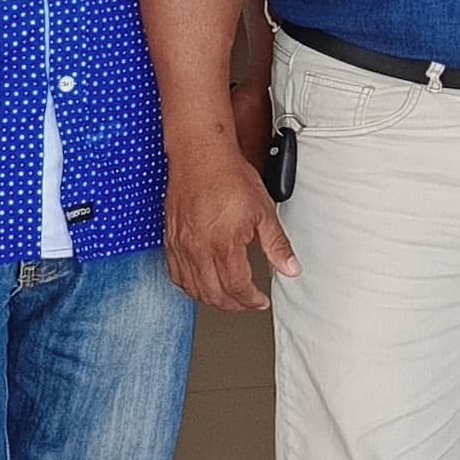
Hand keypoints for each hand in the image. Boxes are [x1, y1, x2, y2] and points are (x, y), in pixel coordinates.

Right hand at [165, 141, 298, 311]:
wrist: (200, 154)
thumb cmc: (229, 176)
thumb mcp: (263, 210)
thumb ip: (276, 244)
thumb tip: (290, 268)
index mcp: (223, 243)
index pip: (236, 287)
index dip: (250, 300)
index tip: (259, 301)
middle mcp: (198, 248)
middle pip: (213, 293)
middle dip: (233, 305)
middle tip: (246, 303)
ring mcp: (181, 244)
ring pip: (192, 287)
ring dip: (211, 298)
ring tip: (227, 297)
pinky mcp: (170, 238)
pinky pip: (175, 273)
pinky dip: (189, 285)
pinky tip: (200, 282)